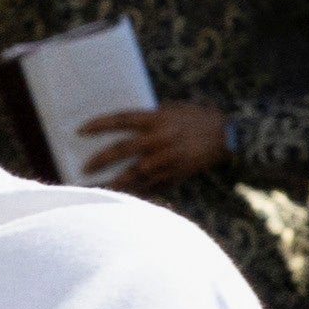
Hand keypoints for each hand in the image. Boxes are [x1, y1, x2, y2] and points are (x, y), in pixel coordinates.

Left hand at [76, 99, 230, 188]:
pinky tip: (116, 199)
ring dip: (110, 183)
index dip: (99, 125)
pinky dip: (131, 193)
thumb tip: (124, 124)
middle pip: (121, 150)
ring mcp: (165, 159)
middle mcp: (159, 139)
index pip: (121, 120)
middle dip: (99, 160)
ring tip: (92, 189)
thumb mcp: (174, 109)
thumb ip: (150, 117)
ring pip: (131, 175)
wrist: (228, 136)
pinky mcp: (173, 175)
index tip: (80, 131)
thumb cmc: (199, 118)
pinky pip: (148, 187)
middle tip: (83, 168)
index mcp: (158, 119)